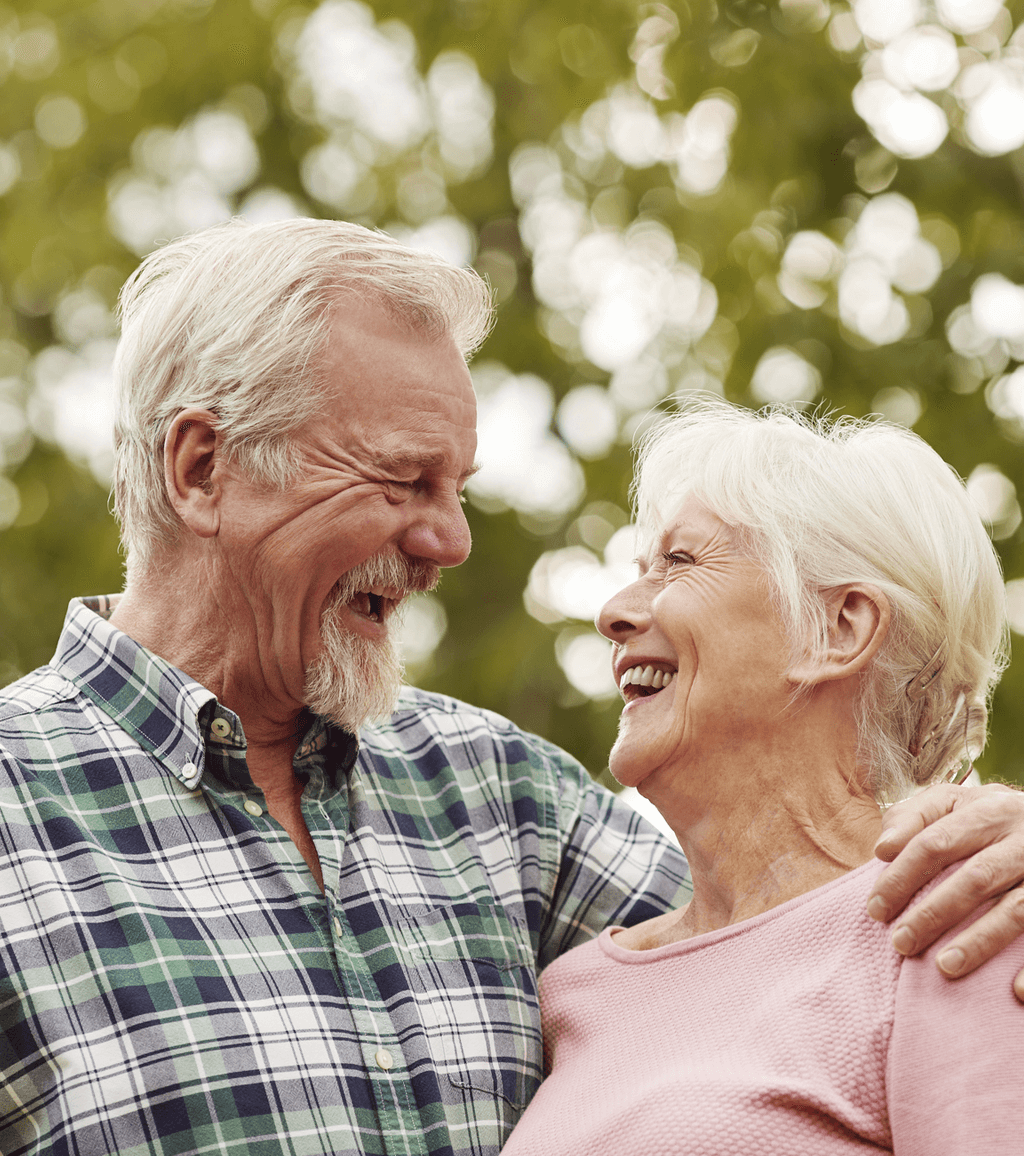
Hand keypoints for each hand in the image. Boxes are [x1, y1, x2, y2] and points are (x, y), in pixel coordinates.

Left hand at [866, 782, 1023, 999]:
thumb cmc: (986, 817)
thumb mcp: (952, 803)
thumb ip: (913, 818)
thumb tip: (883, 849)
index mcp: (987, 810)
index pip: (934, 843)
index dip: (901, 877)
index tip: (875, 909)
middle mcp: (1023, 838)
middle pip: (975, 878)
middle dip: (934, 914)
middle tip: (901, 943)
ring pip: (1016, 909)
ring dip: (980, 942)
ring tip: (944, 967)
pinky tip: (1016, 991)